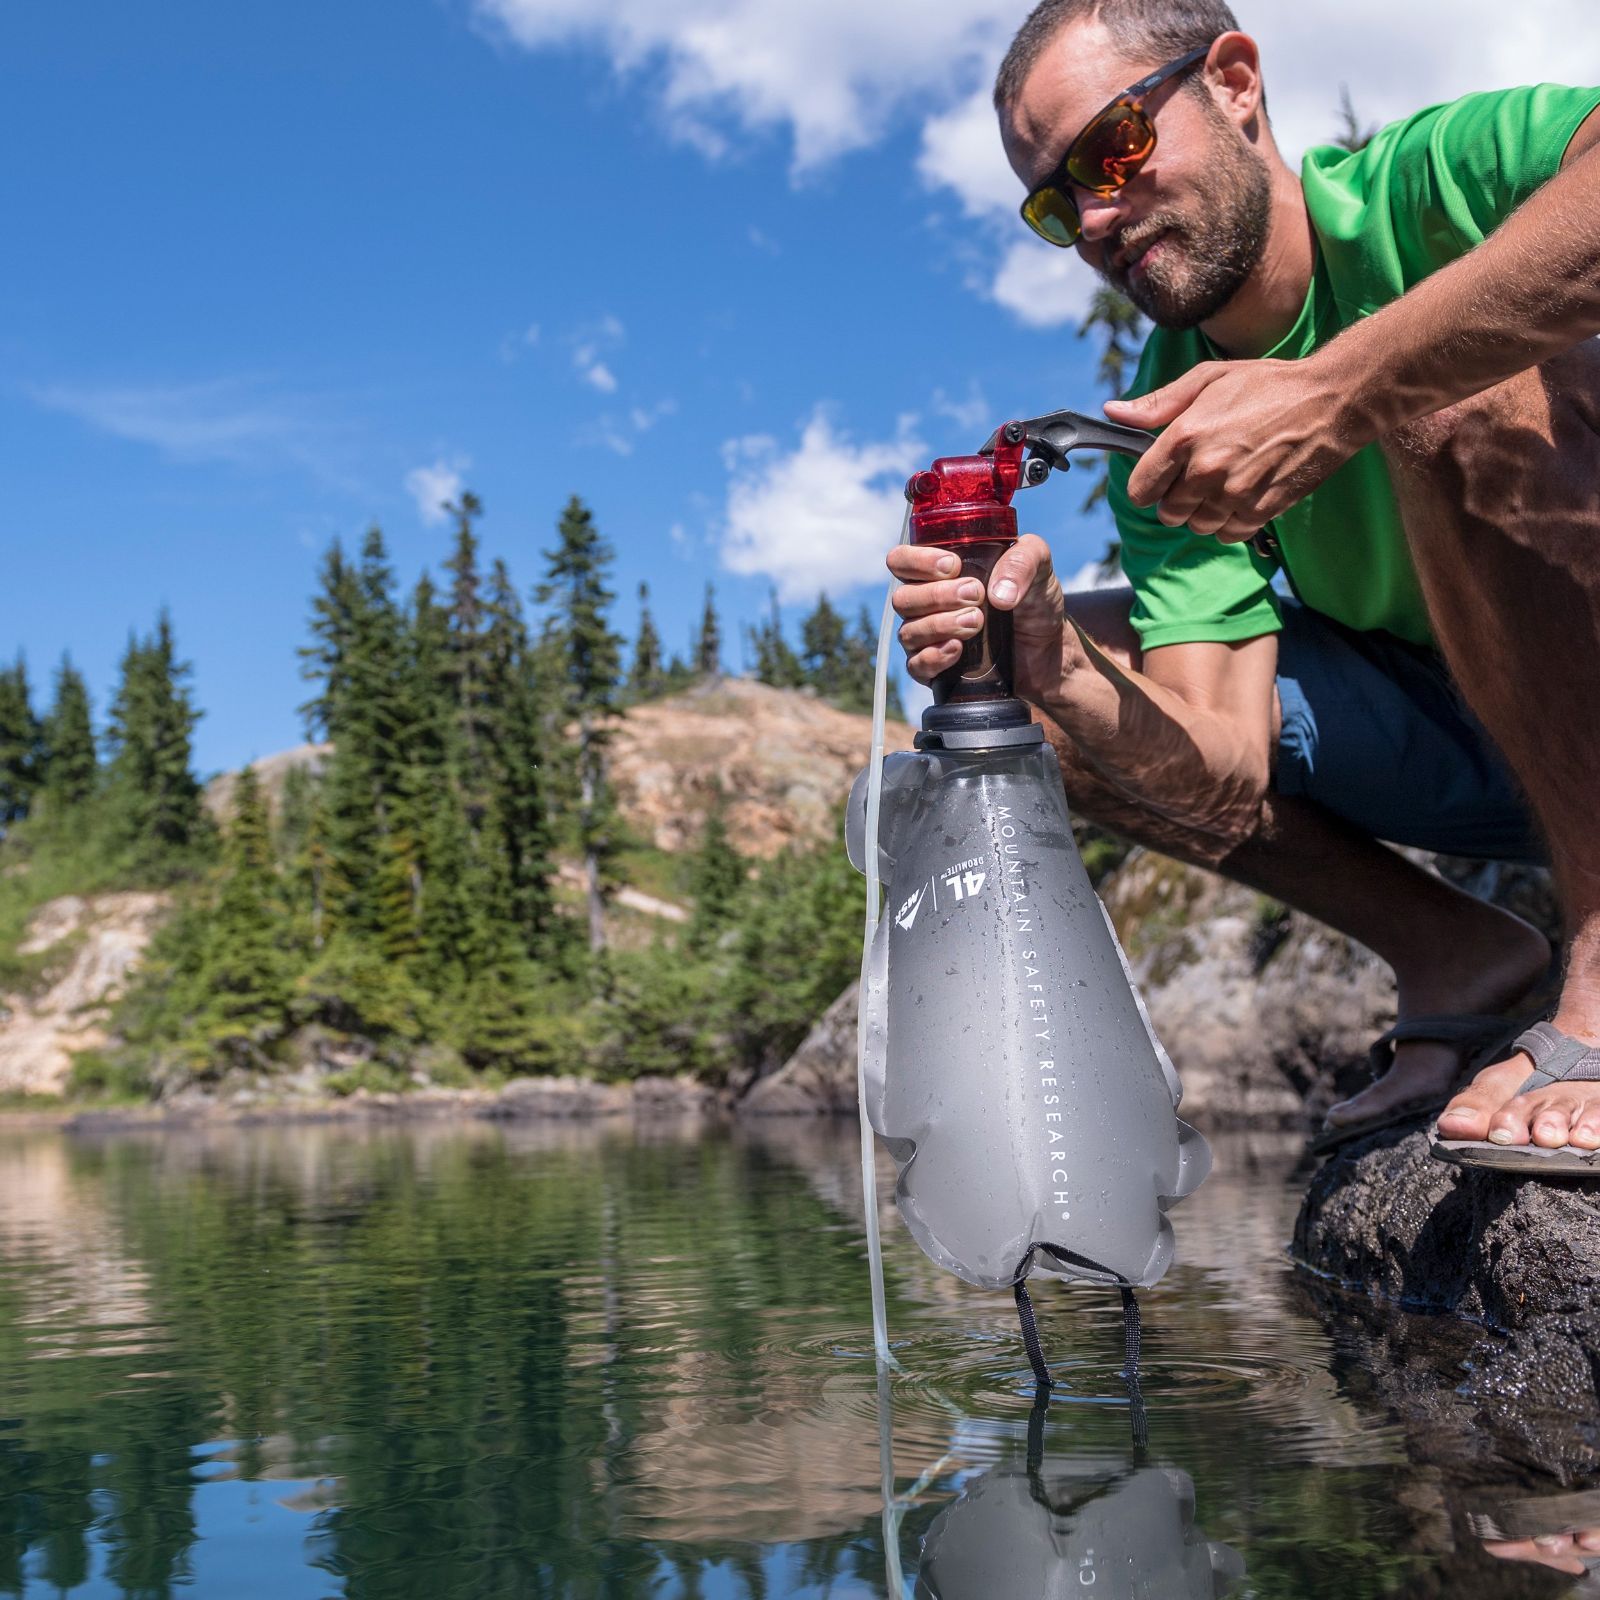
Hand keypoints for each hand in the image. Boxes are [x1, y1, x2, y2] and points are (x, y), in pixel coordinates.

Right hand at [888, 535, 1072, 705]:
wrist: (1050, 650)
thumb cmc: (1035, 602)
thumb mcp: (1038, 566)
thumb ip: (1023, 560)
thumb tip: (998, 594)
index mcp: (938, 572)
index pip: (901, 561)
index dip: (917, 562)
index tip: (952, 566)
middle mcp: (927, 604)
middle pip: (902, 598)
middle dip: (938, 596)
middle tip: (976, 595)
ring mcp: (928, 638)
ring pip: (908, 632)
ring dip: (940, 625)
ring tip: (977, 622)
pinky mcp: (936, 669)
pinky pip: (916, 666)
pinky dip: (934, 657)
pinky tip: (957, 650)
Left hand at [1103, 356, 1371, 539]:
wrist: (1331, 401)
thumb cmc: (1268, 385)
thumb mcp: (1208, 378)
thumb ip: (1158, 403)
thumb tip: (1113, 412)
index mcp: (1184, 436)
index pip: (1140, 490)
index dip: (1148, 485)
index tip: (1162, 476)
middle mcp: (1205, 469)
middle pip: (1167, 513)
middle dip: (1176, 499)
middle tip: (1199, 476)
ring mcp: (1234, 493)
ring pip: (1197, 527)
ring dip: (1205, 512)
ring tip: (1226, 482)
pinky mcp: (1262, 509)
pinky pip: (1229, 534)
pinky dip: (1232, 522)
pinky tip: (1245, 494)